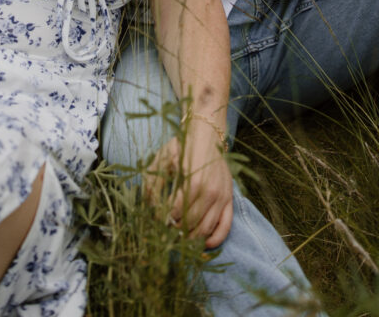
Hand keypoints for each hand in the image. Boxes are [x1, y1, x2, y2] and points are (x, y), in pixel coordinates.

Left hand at [145, 122, 232, 248]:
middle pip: (190, 224)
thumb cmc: (183, 145)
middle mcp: (210, 192)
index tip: (155, 220)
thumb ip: (153, 182)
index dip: (163, 219)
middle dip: (175, 231)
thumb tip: (148, 207)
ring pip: (206, 229)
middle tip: (165, 232)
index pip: (175, 212)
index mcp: (193, 182)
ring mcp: (222, 197)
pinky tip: (204, 244)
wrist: (207, 133)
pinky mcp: (229, 199)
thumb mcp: (163, 158)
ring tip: (179, 239)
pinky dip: (215, 239)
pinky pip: (225, 226)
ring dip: (191, 238)